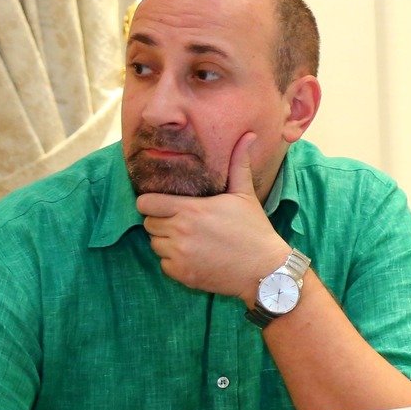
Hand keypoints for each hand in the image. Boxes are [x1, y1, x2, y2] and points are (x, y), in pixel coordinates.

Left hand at [136, 133, 289, 298]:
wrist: (264, 269)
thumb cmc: (254, 229)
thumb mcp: (245, 194)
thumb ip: (239, 164)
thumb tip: (249, 136)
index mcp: (190, 209)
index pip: (146, 203)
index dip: (152, 203)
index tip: (164, 205)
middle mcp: (180, 231)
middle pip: (148, 224)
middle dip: (161, 222)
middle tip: (182, 223)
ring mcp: (179, 254)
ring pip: (154, 244)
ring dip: (167, 242)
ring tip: (190, 240)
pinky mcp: (181, 274)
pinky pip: (164, 264)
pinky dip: (175, 262)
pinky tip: (195, 257)